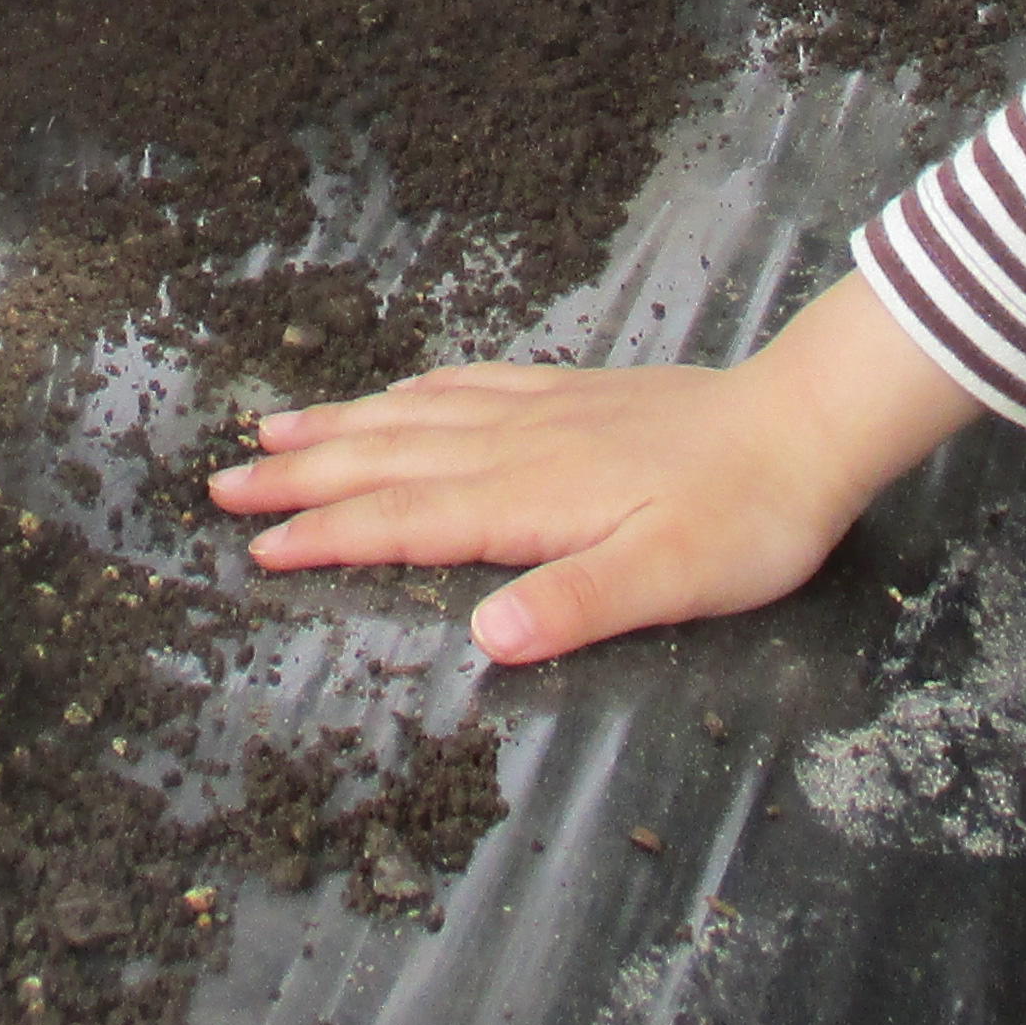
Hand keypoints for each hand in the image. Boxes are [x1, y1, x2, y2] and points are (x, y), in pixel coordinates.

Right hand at [209, 273, 971, 662]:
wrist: (805, 426)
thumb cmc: (746, 517)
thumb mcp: (668, 580)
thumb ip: (575, 607)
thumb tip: (485, 639)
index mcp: (528, 499)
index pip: (404, 519)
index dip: (326, 535)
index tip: (255, 547)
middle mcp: (518, 447)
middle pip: (387, 459)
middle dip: (301, 474)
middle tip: (220, 483)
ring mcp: (541, 414)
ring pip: (415, 417)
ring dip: (339, 427)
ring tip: (272, 427)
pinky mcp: (571, 397)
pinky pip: (467, 385)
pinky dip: (413, 391)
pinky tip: (397, 392)